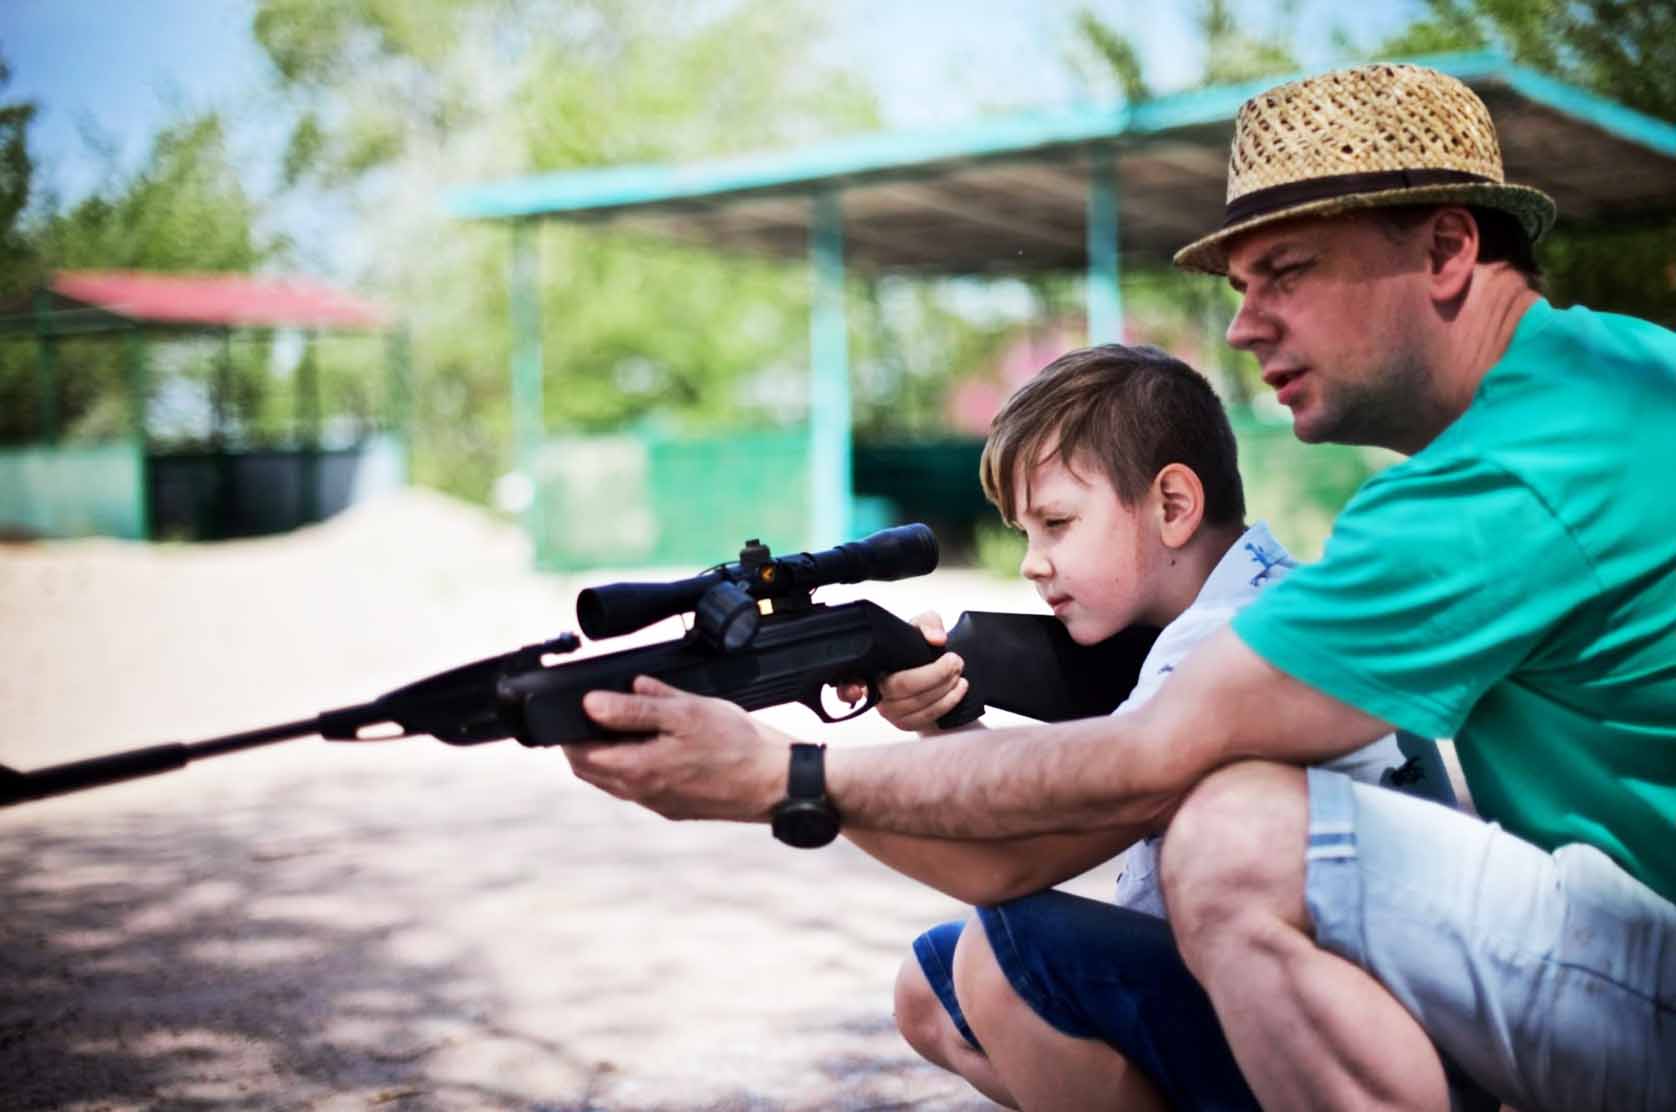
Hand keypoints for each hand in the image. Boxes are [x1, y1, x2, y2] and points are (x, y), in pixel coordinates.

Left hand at [565, 676, 788, 821]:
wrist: (775, 782)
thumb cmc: (736, 745)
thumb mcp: (685, 712)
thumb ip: (636, 708)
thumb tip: (593, 701)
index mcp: (638, 770)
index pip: (580, 757)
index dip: (569, 733)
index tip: (576, 709)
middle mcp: (642, 793)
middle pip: (592, 772)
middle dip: (583, 745)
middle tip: (593, 715)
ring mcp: (659, 803)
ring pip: (615, 781)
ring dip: (608, 757)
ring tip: (622, 726)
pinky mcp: (676, 807)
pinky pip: (639, 787)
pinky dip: (633, 767)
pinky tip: (654, 746)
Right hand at [837, 611, 968, 732]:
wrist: (929, 667)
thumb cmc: (914, 648)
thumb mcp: (920, 626)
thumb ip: (928, 623)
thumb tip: (936, 638)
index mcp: (868, 667)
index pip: (845, 682)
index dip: (848, 689)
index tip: (859, 689)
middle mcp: (874, 691)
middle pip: (900, 687)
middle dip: (934, 673)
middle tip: (953, 660)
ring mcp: (888, 710)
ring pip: (917, 703)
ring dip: (945, 687)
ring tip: (958, 671)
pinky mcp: (904, 723)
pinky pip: (926, 716)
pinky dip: (947, 702)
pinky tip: (958, 689)